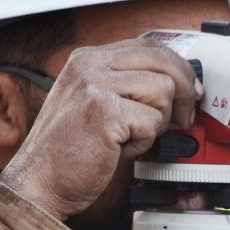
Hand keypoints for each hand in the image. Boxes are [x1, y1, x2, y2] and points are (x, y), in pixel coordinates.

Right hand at [0, 38, 201, 219]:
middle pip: (163, 61)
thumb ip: (125, 85)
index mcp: (86, 58)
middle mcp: (89, 65)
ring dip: (157, 121)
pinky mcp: (104, 112)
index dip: (177, 67)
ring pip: (163, 90)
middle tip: (184, 117)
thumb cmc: (65, 152)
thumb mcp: (92, 103)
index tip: (191, 90)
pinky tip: (120, 149)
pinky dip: (143, 141)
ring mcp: (94, 86)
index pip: (149, 45)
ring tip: (131, 136)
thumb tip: (175, 83)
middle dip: (184, 92)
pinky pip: (152, 121)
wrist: (38, 183)